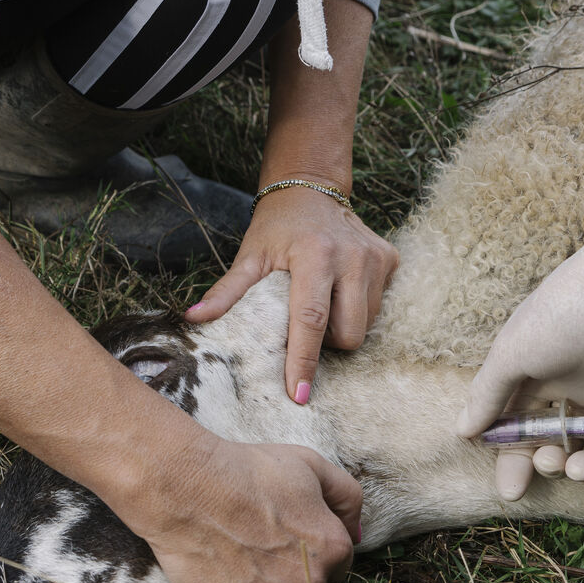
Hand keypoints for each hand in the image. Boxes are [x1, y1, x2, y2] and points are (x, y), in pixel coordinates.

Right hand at [121, 437, 362, 582]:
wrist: (185, 487)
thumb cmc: (247, 470)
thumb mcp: (310, 465)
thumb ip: (346, 498)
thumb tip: (357, 535)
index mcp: (334, 548)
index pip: (338, 568)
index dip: (312, 555)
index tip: (288, 543)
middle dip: (295, 580)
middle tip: (261, 554)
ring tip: (244, 574)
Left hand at [185, 186, 398, 402]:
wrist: (311, 188)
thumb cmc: (277, 226)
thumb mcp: (250, 255)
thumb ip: (227, 291)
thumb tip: (194, 318)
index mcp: (315, 254)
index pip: (310, 319)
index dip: (303, 360)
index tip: (298, 394)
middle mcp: (351, 256)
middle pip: (348, 332)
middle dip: (327, 344)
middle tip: (306, 325)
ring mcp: (375, 259)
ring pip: (366, 324)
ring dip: (342, 326)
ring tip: (322, 303)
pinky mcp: (390, 260)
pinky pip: (378, 307)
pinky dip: (358, 309)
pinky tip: (341, 288)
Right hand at [456, 215, 583, 499]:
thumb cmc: (566, 314)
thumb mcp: (514, 352)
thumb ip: (488, 394)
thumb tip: (463, 431)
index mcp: (542, 376)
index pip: (523, 427)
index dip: (515, 458)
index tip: (512, 488)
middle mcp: (578, 390)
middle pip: (559, 444)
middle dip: (549, 463)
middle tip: (549, 463)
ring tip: (578, 467)